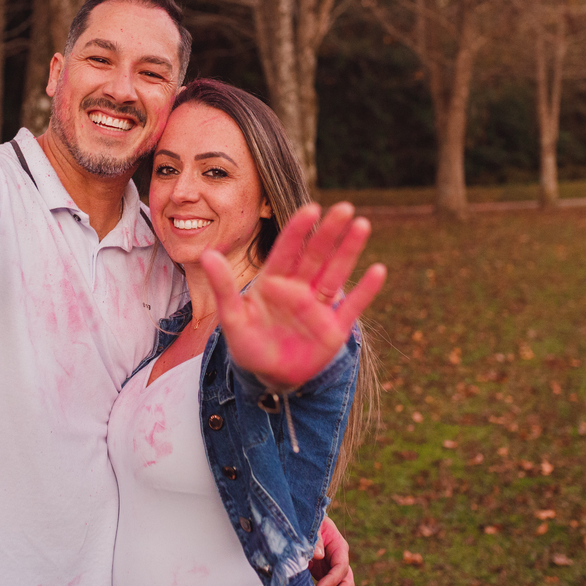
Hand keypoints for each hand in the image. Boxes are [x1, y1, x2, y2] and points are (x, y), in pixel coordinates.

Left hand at [202, 202, 385, 389]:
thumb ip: (224, 287)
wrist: (267, 376)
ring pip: (336, 273)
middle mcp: (299, 289)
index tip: (311, 208)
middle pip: (316, 255)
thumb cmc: (248, 344)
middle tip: (345, 208)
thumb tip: (207, 254)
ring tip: (362, 225)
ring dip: (349, 251)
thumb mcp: (232, 318)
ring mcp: (318, 308)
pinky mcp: (333, 329)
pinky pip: (352, 307)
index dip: (299, 230)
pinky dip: (365, 291)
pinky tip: (378, 270)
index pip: (288, 250)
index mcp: (274, 282)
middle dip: (329, 232)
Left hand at [309, 514, 354, 585]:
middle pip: (347, 581)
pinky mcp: (324, 574)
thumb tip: (319, 555)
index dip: (332, 579)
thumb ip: (315, 539)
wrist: (303, 520)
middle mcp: (339, 559)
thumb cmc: (308, 520)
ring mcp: (332, 568)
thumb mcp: (312, 525)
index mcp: (338, 546)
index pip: (342, 566)